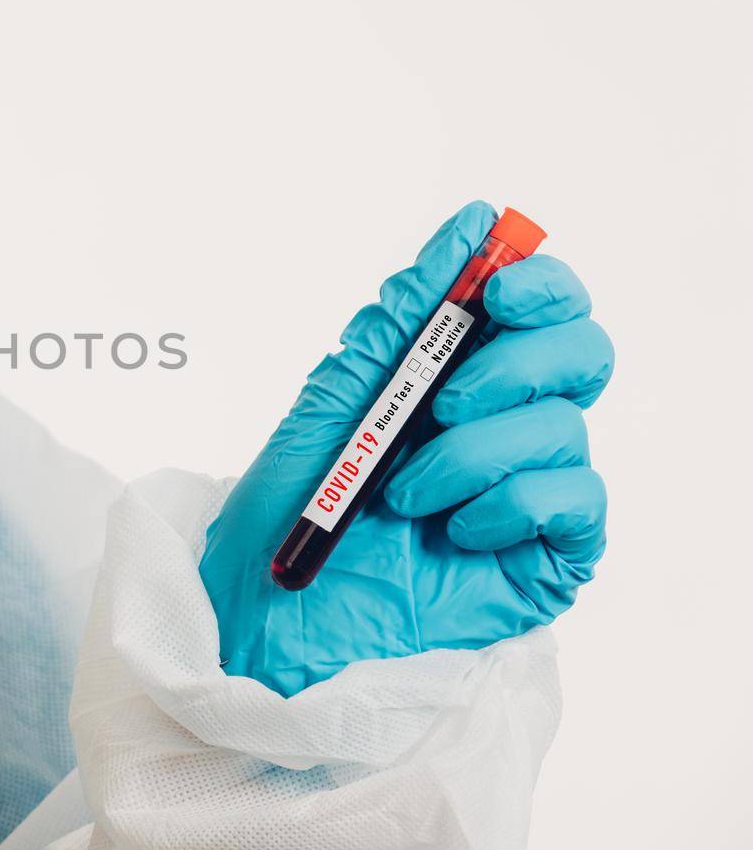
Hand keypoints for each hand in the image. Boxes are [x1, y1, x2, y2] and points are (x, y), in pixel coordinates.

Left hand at [197, 201, 612, 696]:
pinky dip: (511, 504)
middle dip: (518, 362)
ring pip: (565, 428)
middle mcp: (501, 429)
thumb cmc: (283, 518)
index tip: (497, 285)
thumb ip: (402, 319)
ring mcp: (527, 494)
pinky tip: (456, 532)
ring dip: (474, 455)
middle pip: (582, 353)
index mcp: (453, 381)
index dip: (538, 282)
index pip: (539, 308)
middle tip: (443, 403)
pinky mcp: (545, 559)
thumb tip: (470, 226)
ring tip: (404, 498)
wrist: (266, 624)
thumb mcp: (331, 402)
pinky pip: (576, 501)